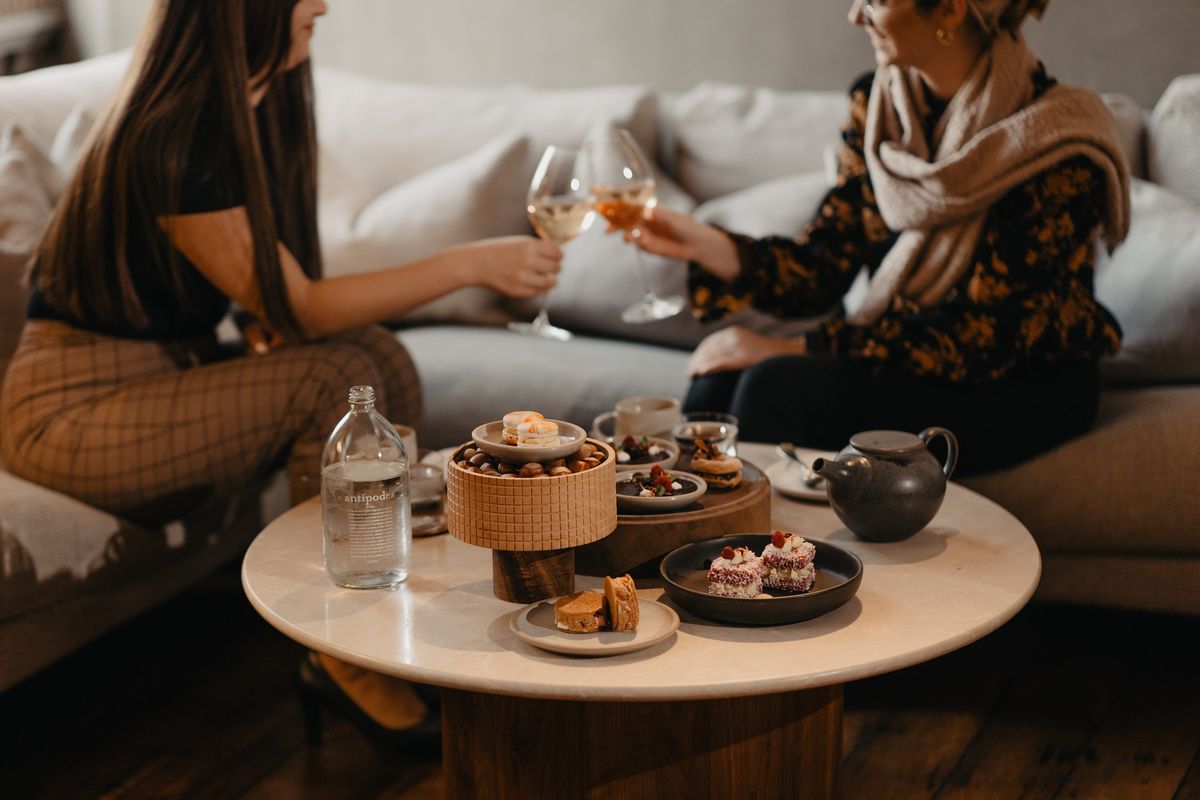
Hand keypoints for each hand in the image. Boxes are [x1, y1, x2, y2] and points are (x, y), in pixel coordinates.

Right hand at [466, 236, 562, 297]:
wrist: (477, 262)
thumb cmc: (499, 250)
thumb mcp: (519, 241)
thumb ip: (538, 247)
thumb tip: (558, 254)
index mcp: (529, 246)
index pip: (557, 252)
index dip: (559, 255)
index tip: (558, 257)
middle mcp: (527, 261)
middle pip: (556, 267)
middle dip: (556, 267)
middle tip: (554, 268)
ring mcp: (522, 277)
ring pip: (550, 282)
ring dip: (552, 281)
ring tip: (551, 279)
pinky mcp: (517, 290)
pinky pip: (538, 292)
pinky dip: (541, 288)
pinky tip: (539, 284)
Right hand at [611, 207, 739, 281]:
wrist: (694, 244)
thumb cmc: (684, 225)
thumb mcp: (672, 218)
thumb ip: (657, 215)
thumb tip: (644, 212)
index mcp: (648, 208)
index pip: (629, 204)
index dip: (617, 204)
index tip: (607, 206)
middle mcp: (643, 220)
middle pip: (624, 220)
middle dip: (615, 223)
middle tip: (608, 229)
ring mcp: (644, 233)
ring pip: (628, 233)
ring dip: (625, 235)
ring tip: (627, 238)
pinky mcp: (647, 245)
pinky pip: (638, 245)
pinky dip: (638, 244)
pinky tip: (645, 244)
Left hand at [687, 325, 806, 376]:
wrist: (789, 355)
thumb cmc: (768, 356)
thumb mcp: (747, 347)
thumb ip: (732, 350)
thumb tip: (714, 361)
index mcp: (735, 333)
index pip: (710, 343)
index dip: (698, 354)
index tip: (692, 364)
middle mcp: (735, 336)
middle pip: (707, 348)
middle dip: (696, 360)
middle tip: (689, 373)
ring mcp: (740, 346)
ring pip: (711, 355)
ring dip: (698, 365)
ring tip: (692, 375)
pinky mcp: (744, 357)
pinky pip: (721, 362)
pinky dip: (708, 367)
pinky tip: (700, 372)